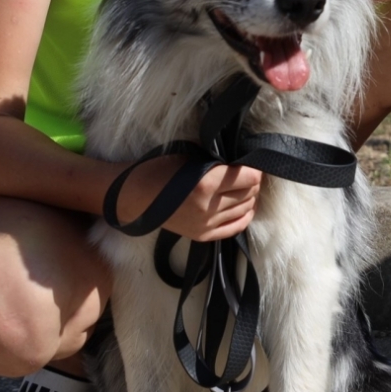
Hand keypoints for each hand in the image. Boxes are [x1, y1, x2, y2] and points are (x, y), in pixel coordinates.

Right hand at [111, 153, 260, 241]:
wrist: (136, 197)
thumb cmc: (159, 170)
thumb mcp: (189, 156)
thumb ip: (216, 159)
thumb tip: (240, 158)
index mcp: (206, 183)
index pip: (249, 177)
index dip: (254, 168)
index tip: (251, 162)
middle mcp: (209, 206)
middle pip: (249, 193)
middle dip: (253, 182)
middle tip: (247, 173)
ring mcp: (206, 224)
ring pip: (245, 209)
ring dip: (250, 197)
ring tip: (244, 187)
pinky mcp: (203, 235)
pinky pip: (236, 227)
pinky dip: (245, 215)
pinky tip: (245, 206)